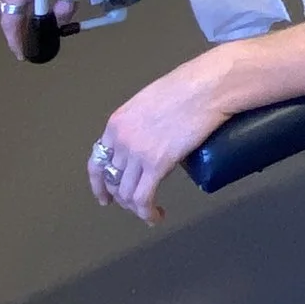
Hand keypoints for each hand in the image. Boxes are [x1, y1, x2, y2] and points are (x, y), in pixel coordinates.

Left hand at [88, 56, 231, 223]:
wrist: (207, 87)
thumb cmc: (188, 87)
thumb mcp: (151, 103)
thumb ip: (142, 123)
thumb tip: (151, 139)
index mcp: (116, 123)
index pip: (97, 162)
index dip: (99, 184)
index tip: (105, 197)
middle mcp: (120, 140)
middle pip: (112, 180)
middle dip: (121, 198)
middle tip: (136, 206)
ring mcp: (137, 153)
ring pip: (126, 193)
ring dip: (136, 208)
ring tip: (150, 212)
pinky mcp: (157, 164)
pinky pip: (143, 197)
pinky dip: (147, 212)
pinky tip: (155, 216)